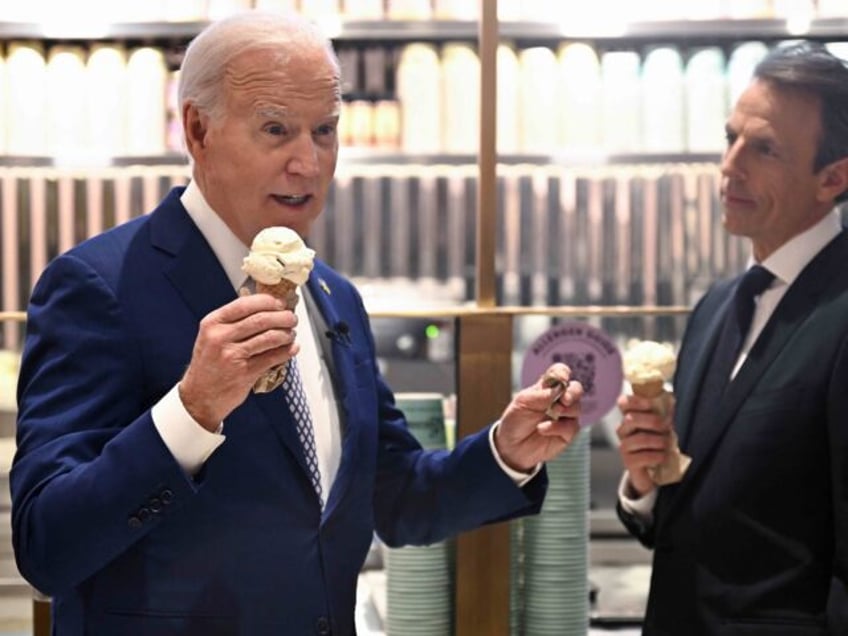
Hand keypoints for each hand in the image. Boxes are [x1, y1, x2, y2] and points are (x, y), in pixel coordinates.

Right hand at [179, 293, 298, 429]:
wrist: (199, 397)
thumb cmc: (209, 364)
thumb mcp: (212, 337)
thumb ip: (234, 322)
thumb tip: (267, 308)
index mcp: (212, 323)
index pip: (245, 304)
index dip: (268, 301)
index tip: (280, 303)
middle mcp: (220, 337)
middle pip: (261, 319)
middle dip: (282, 317)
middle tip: (291, 318)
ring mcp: (232, 355)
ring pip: (270, 337)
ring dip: (286, 334)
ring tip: (291, 334)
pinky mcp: (245, 373)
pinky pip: (273, 357)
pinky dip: (287, 351)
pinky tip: (292, 348)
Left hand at [494, 363, 582, 472]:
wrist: (511, 447)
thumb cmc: (515, 421)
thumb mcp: (523, 403)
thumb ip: (542, 394)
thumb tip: (560, 386)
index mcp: (547, 388)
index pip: (560, 373)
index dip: (563, 373)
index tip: (562, 378)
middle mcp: (558, 400)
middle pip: (576, 389)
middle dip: (573, 393)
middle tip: (564, 400)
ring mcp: (564, 417)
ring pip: (577, 408)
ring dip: (565, 410)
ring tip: (551, 414)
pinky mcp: (566, 433)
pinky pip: (571, 427)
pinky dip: (557, 427)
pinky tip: (542, 429)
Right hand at [615, 393, 674, 496]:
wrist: (655, 470)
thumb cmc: (658, 444)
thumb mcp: (663, 425)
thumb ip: (664, 412)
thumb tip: (670, 398)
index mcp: (630, 418)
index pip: (623, 403)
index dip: (635, 401)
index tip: (650, 403)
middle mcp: (623, 431)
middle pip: (630, 419)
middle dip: (652, 421)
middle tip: (666, 426)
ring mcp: (624, 447)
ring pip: (639, 438)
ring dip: (659, 441)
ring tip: (667, 444)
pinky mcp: (629, 462)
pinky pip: (643, 457)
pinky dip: (658, 456)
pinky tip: (663, 457)